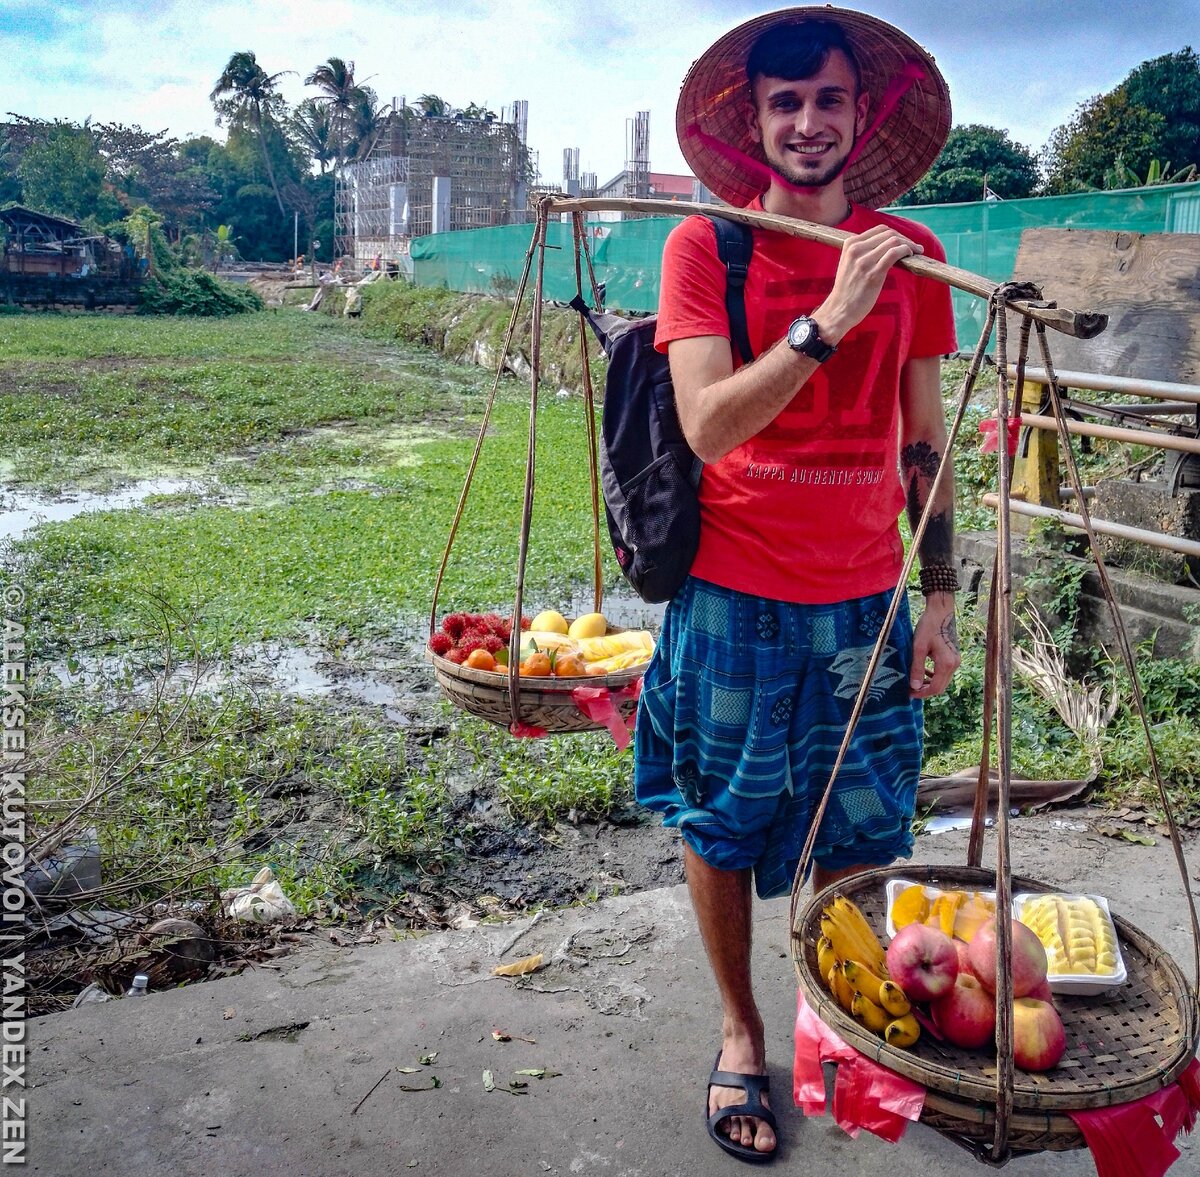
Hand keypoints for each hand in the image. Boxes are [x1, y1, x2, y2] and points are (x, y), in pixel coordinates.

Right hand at [813, 225, 923, 343]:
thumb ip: (863, 252)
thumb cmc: (847, 290)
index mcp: (850, 244)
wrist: (839, 310)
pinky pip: (895, 254)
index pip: (879, 230)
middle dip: (905, 239)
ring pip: (893, 241)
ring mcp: (864, 261)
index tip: (904, 242)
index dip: (896, 234)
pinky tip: (911, 256)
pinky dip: (906, 251)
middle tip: (914, 247)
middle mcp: (856, 249)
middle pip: (888, 234)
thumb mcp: (849, 264)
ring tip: (916, 251)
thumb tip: (886, 246)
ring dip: (909, 245)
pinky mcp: (873, 273)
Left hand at [909, 593, 959, 698]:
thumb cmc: (928, 627)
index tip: (909, 693)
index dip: (922, 693)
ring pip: (943, 680)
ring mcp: (956, 660)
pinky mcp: (954, 656)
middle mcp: (954, 664)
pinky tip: (924, 672)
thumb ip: (917, 668)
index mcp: (946, 664)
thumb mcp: (919, 648)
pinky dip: (934, 675)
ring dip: (930, 683)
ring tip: (915, 682)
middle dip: (926, 690)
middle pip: (941, 686)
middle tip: (910, 690)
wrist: (941, 612)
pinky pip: (944, 672)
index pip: (935, 688)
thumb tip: (915, 686)